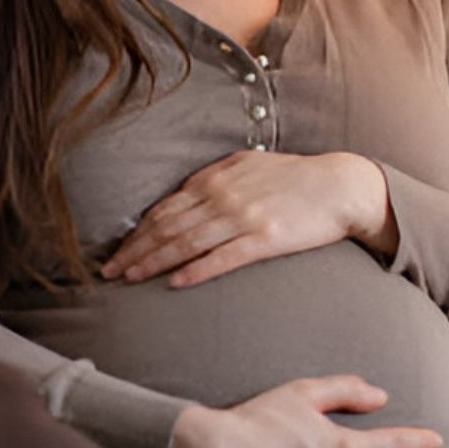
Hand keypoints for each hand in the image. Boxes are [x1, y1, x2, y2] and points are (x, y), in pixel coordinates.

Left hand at [99, 151, 393, 287]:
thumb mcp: (249, 165)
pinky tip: (176, 283)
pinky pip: (223, 258)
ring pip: (187, 242)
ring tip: (131, 278)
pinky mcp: (266, 238)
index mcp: (216, 178)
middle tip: (109, 272)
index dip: (137, 232)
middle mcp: (223, 196)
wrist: (339, 185)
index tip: (117, 251)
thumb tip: (186, 191)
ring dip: (154, 262)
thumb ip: (216, 177)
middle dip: (134, 250)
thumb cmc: (294, 177)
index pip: (165, 209)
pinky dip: (196, 270)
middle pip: (167, 227)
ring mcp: (244, 217)